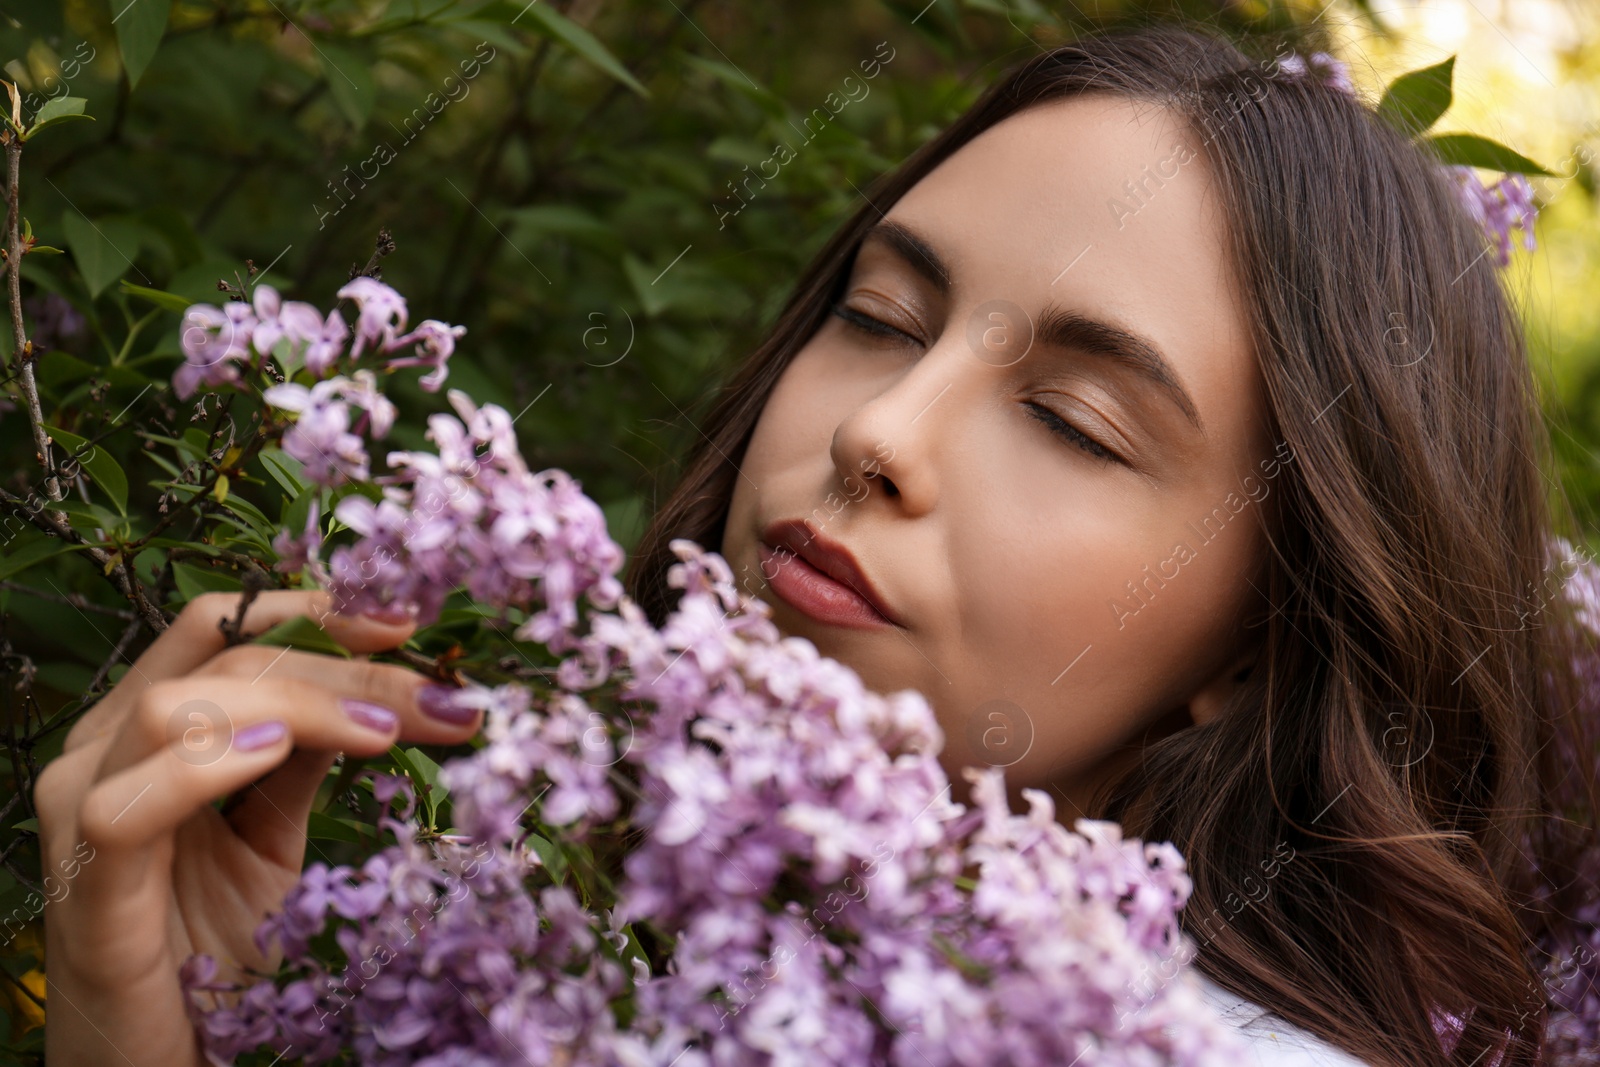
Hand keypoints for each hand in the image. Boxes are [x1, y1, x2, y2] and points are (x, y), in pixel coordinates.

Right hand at [35, 589, 481, 1066]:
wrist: (160, 1064)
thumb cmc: (208, 958)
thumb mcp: (271, 840)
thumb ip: (301, 758)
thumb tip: (380, 688)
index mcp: (148, 729)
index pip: (221, 626)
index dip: (314, 612)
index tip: (410, 621)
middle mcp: (104, 752)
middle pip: (223, 657)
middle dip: (344, 666)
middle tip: (440, 697)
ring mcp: (83, 813)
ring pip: (180, 706)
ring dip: (296, 703)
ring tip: (382, 731)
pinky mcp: (87, 885)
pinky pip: (126, 804)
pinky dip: (202, 766)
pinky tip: (273, 750)